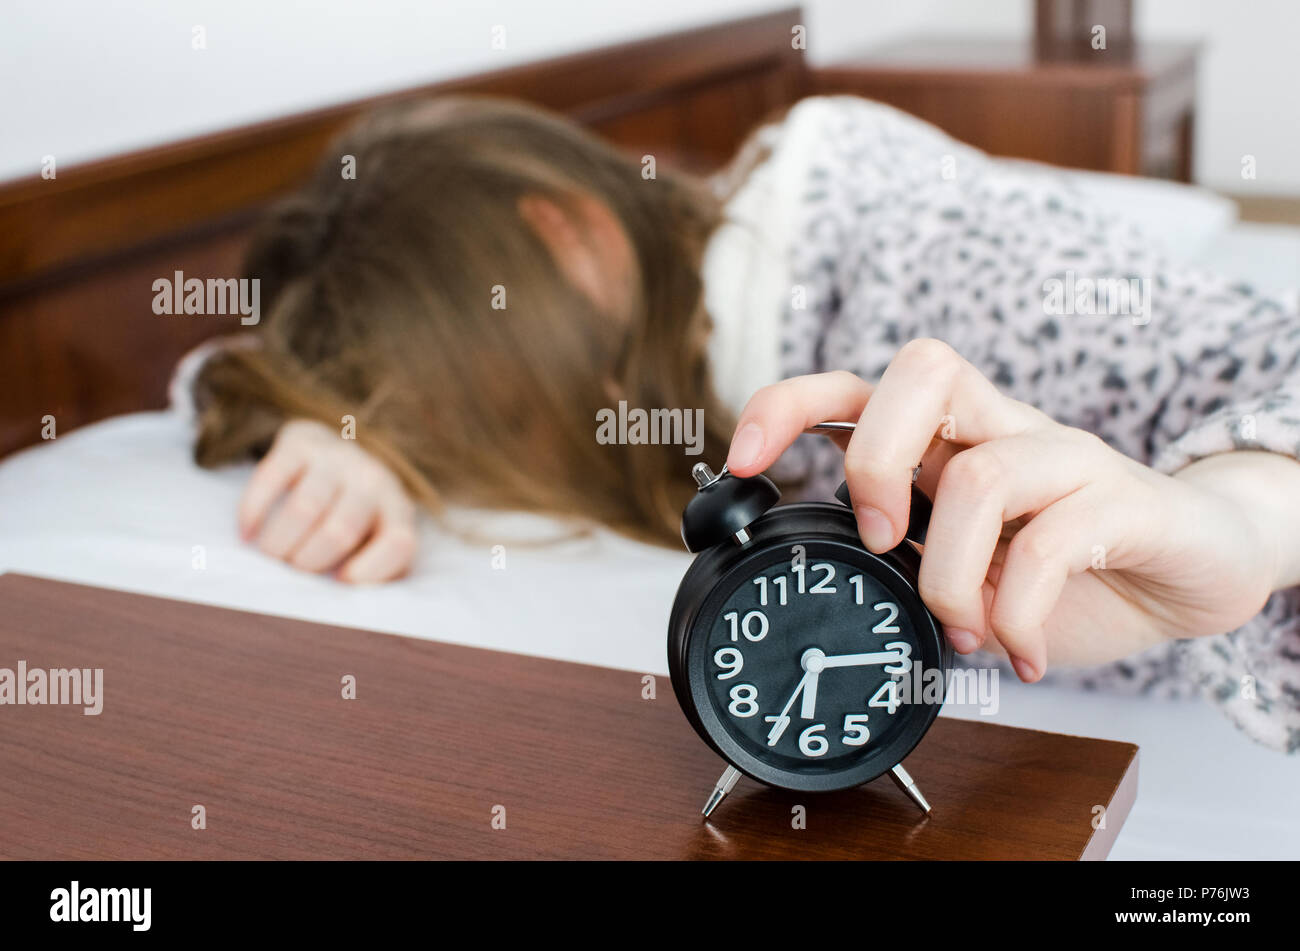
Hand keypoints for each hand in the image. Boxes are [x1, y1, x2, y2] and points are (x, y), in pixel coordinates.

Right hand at [238, 419, 417, 582]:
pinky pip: (271, 477)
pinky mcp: (301, 441)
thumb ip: (374, 572)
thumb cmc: (355, 518)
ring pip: (305, 508)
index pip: (399, 543)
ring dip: (279, 543)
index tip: (341, 581)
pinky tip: (248, 533)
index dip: (370, 570)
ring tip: (272, 556)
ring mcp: (338, 457)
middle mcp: (374, 479)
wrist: (336, 456)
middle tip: (294, 571)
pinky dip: (253, 512)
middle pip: (340, 532)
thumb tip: (345, 601)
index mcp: (398, 511)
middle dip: (308, 563)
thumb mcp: (375, 542)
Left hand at [725, 340, 1281, 681]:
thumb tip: (829, 591)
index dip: (788, 406)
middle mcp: (1001, 429)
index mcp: (948, 439)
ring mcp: (1064, 456)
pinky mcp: (1123, 500)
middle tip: (880, 542)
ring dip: (948, 575)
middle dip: (875, 463)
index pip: (856, 386)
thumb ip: (908, 559)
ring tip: (963, 630)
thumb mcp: (965, 562)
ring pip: (981, 474)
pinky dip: (1018, 612)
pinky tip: (1019, 653)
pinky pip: (1055, 537)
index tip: (739, 461)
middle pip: (923, 370)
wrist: (1190, 568)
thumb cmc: (1067, 563)